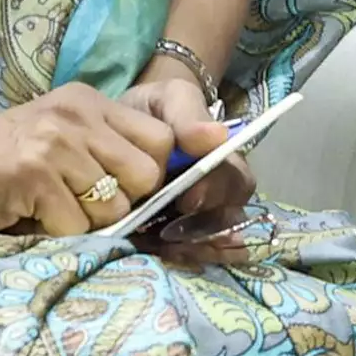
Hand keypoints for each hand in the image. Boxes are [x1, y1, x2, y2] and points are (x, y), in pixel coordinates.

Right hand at [0, 83, 176, 237]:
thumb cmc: (1, 160)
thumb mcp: (61, 135)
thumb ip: (108, 148)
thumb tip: (168, 182)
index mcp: (89, 101)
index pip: (163, 138)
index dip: (153, 171)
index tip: (126, 186)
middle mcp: (77, 115)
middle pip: (147, 175)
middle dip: (123, 200)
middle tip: (83, 200)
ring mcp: (56, 143)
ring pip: (114, 206)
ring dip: (86, 220)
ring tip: (51, 204)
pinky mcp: (34, 174)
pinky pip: (77, 224)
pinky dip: (57, 231)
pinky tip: (31, 212)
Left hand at [124, 75, 253, 263]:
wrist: (118, 122)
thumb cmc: (154, 108)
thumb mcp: (172, 99)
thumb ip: (190, 116)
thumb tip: (217, 136)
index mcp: (223, 162)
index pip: (236, 184)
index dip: (217, 195)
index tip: (187, 200)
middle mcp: (216, 193)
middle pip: (227, 222)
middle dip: (204, 233)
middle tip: (172, 236)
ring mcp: (194, 216)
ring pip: (208, 243)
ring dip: (190, 250)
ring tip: (163, 249)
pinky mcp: (167, 233)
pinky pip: (180, 253)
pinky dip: (171, 257)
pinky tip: (153, 254)